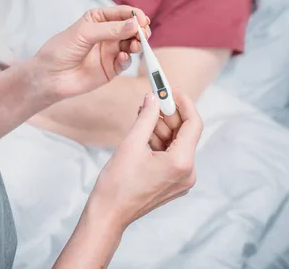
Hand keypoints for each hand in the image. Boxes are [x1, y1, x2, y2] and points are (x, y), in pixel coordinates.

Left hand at [32, 5, 149, 100]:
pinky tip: (122, 57)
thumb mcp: (84, 33)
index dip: (134, 14)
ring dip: (138, 43)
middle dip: (140, 29)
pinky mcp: (111, 68)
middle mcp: (107, 33)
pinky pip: (126, 61)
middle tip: (143, 33)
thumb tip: (134, 24)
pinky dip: (128, 58)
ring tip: (136, 45)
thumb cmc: (61, 49)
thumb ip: (110, 29)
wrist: (49, 76)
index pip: (122, 13)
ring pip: (132, 44)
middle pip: (131, 28)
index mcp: (99, 18)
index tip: (142, 19)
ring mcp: (110, 50)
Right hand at [88, 89, 202, 229]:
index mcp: (182, 163)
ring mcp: (181, 180)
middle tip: (152, 99)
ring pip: (177, 142)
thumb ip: (146, 117)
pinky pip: (172, 154)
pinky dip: (160, 140)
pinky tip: (144, 131)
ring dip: (161, 127)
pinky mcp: (173, 182)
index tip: (171, 89)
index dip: (184, 103)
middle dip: (169, 114)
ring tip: (142, 116)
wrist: (109, 214)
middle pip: (185, 133)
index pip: (193, 124)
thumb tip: (153, 97)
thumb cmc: (117, 184)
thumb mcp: (131, 144)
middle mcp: (188, 173)